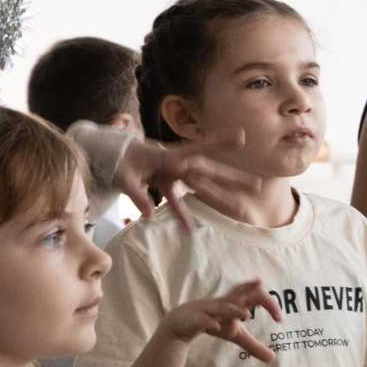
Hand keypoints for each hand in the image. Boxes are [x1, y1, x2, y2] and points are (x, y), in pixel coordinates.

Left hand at [116, 132, 263, 231]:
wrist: (108, 155)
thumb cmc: (116, 162)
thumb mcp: (124, 177)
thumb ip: (138, 195)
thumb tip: (150, 214)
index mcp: (169, 156)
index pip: (198, 150)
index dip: (220, 143)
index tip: (241, 137)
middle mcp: (176, 163)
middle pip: (209, 171)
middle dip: (233, 178)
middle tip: (258, 184)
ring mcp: (173, 173)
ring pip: (201, 186)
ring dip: (220, 196)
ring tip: (240, 208)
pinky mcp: (165, 182)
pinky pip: (178, 199)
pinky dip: (183, 213)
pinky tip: (190, 229)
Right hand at [164, 279, 281, 363]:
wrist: (181, 323)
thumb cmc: (214, 323)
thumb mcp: (236, 335)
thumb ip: (254, 346)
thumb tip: (273, 359)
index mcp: (236, 304)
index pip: (256, 296)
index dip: (270, 304)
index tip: (280, 319)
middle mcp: (224, 303)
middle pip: (241, 292)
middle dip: (255, 293)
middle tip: (270, 303)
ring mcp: (209, 309)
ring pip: (222, 306)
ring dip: (234, 309)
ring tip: (247, 315)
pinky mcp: (195, 318)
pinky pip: (202, 318)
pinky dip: (209, 321)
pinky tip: (217, 327)